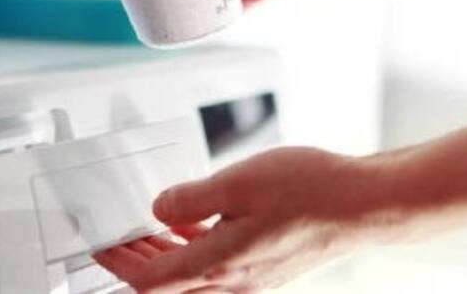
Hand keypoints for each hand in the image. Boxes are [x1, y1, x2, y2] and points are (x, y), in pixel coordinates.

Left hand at [94, 147, 387, 292]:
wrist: (363, 204)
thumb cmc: (310, 191)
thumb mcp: (237, 182)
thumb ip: (190, 198)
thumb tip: (159, 209)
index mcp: (220, 262)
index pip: (150, 280)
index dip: (120, 265)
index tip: (103, 249)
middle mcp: (234, 280)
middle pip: (168, 284)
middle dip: (137, 262)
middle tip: (119, 242)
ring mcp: (253, 278)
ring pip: (192, 279)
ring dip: (165, 258)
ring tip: (148, 234)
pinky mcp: (268, 268)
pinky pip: (217, 269)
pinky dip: (194, 251)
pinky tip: (195, 226)